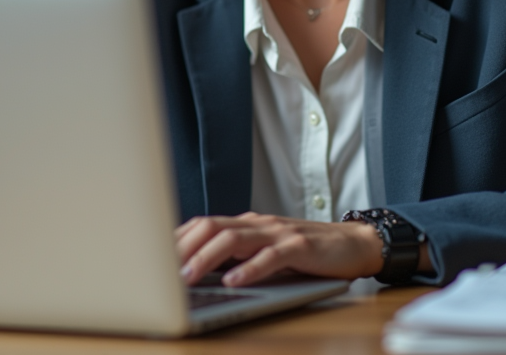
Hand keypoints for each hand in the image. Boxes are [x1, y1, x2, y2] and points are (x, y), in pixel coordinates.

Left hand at [175, 212, 385, 286]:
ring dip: (206, 258)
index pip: (203, 224)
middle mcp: (258, 224)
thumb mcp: (265, 252)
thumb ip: (237, 257)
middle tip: (161, 270)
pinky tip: (233, 281)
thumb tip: (197, 273)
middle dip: (183, 247)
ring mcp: (278, 233)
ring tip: (187, 276)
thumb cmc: (306, 252)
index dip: (176, 239)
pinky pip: (270, 256)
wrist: (353, 244)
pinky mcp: (300, 247)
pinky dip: (249, 269)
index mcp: (246, 225)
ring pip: (234, 239)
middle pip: (211, 227)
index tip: (152, 257)